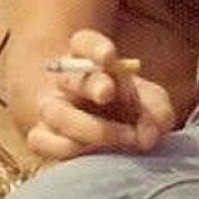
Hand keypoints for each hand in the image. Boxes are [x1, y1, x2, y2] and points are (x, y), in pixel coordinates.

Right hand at [27, 29, 176, 161]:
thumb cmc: (130, 110)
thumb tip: (147, 136)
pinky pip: (44, 142)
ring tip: (127, 138)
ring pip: (56, 114)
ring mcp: (50, 109)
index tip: (109, 57)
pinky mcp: (42, 137)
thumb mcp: (151, 103)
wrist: (103, 132)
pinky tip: (100, 155)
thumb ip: (157, 112)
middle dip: (90, 84)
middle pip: (70, 77)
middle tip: (108, 92)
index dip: (95, 48)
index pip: (85, 43)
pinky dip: (72, 151)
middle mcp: (66, 81)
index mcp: (90, 60)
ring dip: (92, 129)